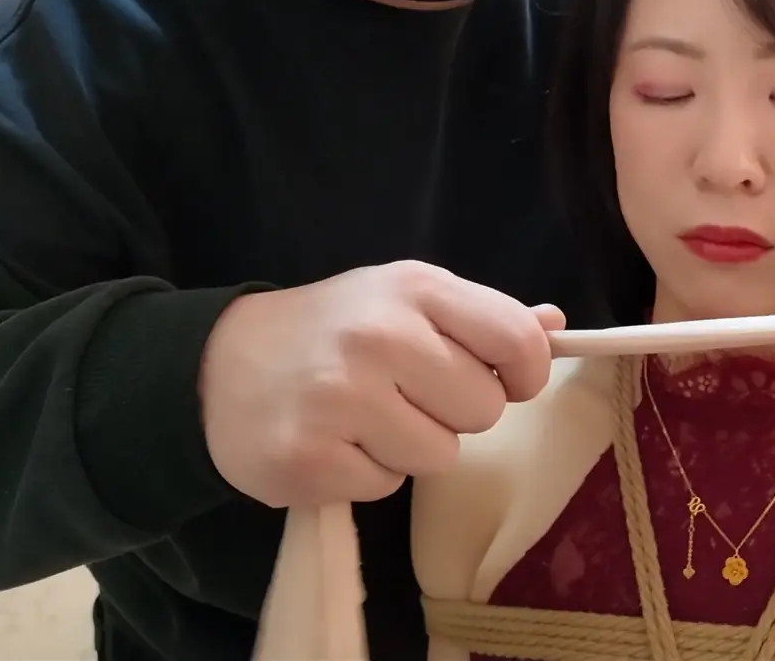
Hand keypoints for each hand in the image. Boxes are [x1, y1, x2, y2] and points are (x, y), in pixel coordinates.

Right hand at [199, 261, 565, 506]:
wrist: (217, 365)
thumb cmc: (331, 329)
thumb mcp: (404, 300)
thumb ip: (480, 317)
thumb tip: (556, 327)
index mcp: (415, 288)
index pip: (517, 340)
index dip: (526, 372)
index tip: (506, 380)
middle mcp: (380, 337)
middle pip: (485, 409)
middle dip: (456, 412)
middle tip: (408, 395)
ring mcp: (341, 399)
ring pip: (440, 456)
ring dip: (411, 448)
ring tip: (366, 419)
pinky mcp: (309, 458)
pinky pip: (385, 487)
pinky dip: (366, 474)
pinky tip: (334, 442)